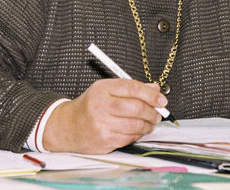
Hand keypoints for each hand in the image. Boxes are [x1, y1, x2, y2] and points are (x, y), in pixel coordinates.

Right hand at [42, 79, 165, 153]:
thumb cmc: (90, 105)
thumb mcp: (106, 89)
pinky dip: (138, 135)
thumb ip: (131, 88)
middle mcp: (101, 106)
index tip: (162, 99)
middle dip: (152, 111)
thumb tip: (155, 88)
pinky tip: (138, 130)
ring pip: (136, 125)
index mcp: (102, 89)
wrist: (68, 126)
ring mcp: (102, 125)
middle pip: (136, 108)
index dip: (151, 94)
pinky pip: (129, 138)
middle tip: (158, 113)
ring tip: (150, 122)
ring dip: (148, 125)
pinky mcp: (104, 141)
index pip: (133, 88)